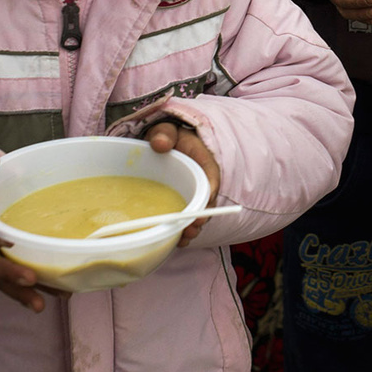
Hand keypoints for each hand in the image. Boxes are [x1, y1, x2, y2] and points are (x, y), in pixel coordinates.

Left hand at [145, 121, 221, 246]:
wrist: (164, 143)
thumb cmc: (167, 136)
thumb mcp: (165, 130)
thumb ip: (164, 134)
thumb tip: (159, 144)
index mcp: (203, 161)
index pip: (212, 178)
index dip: (209, 193)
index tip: (205, 204)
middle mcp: (202, 182)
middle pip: (207, 202)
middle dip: (200, 218)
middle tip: (190, 230)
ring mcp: (193, 194)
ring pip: (198, 214)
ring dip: (192, 228)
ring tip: (181, 240)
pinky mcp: (183, 203)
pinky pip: (187, 218)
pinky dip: (182, 230)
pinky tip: (174, 241)